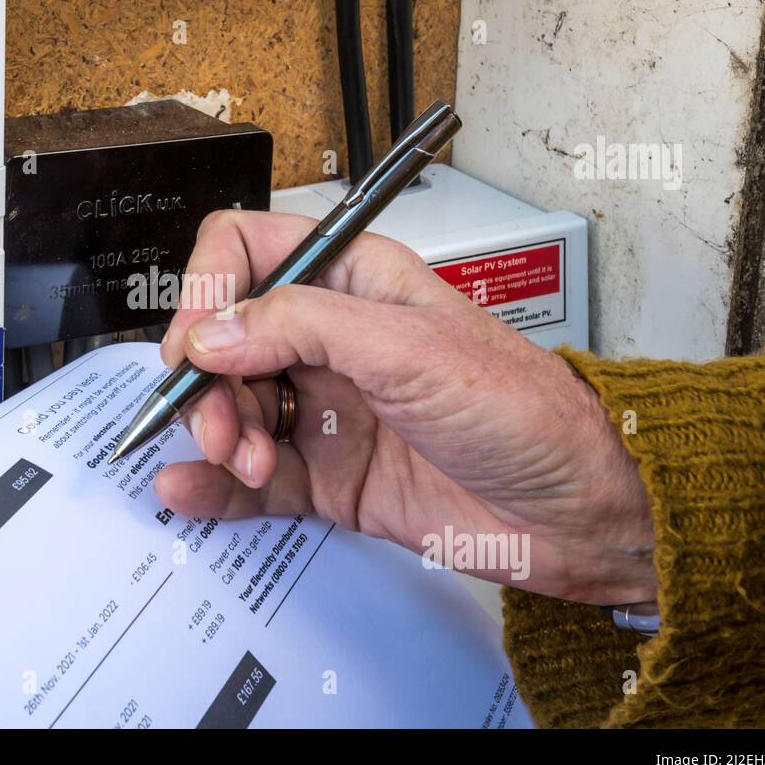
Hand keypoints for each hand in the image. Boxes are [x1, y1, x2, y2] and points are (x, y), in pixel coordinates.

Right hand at [155, 210, 654, 604]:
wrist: (575, 512)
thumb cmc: (525, 411)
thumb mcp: (412, 349)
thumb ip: (303, 328)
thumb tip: (213, 332)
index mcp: (353, 280)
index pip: (246, 252)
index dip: (208, 291)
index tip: (197, 346)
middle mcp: (329, 339)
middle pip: (224, 339)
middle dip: (210, 382)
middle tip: (225, 426)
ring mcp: (324, 408)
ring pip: (230, 407)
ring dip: (220, 435)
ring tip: (247, 463)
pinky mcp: (326, 474)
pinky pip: (249, 476)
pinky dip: (212, 485)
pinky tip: (190, 491)